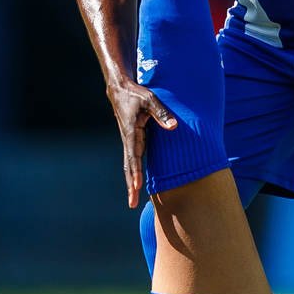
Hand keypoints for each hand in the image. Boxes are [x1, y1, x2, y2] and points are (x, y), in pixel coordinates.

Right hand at [109, 80, 176, 209]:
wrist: (120, 90)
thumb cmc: (135, 94)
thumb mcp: (149, 99)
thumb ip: (161, 113)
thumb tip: (174, 127)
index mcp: (131, 132)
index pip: (133, 156)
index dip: (136, 171)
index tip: (137, 186)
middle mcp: (129, 140)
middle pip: (129, 167)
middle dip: (131, 185)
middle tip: (132, 203)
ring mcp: (130, 141)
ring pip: (130, 166)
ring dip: (131, 183)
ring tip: (133, 200)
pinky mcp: (134, 140)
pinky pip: (133, 160)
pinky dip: (134, 174)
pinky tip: (136, 184)